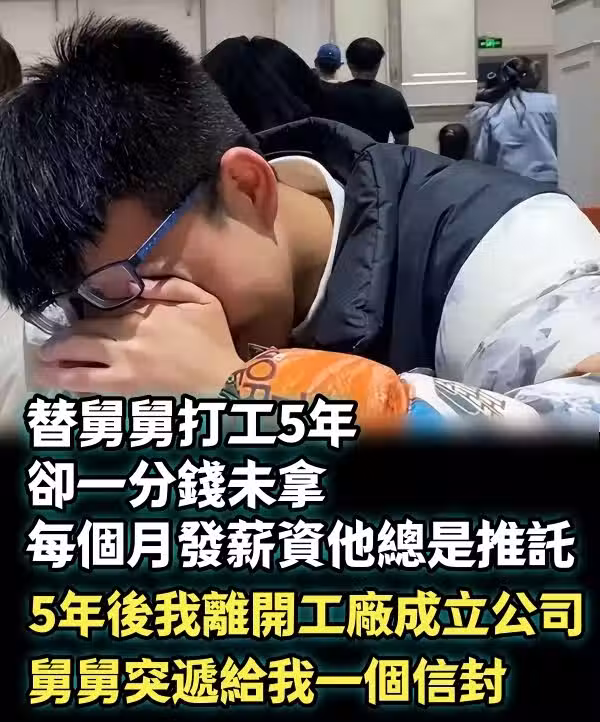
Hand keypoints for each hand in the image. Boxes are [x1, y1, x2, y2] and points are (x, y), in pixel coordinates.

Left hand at [34, 278, 243, 394]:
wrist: (224, 384)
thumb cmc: (216, 343)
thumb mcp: (203, 301)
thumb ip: (170, 285)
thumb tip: (137, 281)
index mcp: (143, 314)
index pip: (100, 312)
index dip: (81, 317)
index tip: (73, 321)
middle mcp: (126, 338)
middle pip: (81, 336)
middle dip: (60, 342)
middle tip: (48, 347)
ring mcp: (122, 366)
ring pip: (76, 362)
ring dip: (55, 363)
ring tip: (44, 366)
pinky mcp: (125, 390)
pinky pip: (89, 386)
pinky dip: (72, 384)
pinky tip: (63, 384)